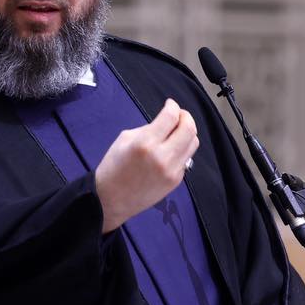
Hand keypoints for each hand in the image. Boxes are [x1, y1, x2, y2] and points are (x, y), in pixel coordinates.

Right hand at [93, 99, 199, 232]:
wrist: (111, 199)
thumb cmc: (113, 167)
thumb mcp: (124, 139)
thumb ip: (147, 129)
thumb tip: (165, 123)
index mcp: (145, 143)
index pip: (171, 116)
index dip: (172, 106)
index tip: (169, 104)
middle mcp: (163, 156)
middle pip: (189, 128)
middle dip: (185, 116)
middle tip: (178, 115)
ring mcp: (172, 170)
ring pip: (193, 143)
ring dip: (187, 133)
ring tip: (176, 132)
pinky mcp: (176, 181)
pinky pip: (186, 158)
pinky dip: (181, 149)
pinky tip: (170, 150)